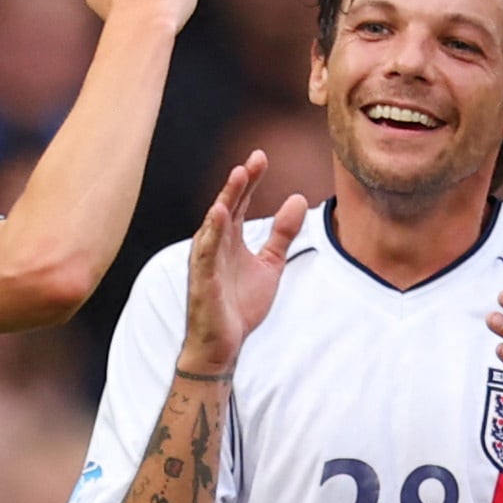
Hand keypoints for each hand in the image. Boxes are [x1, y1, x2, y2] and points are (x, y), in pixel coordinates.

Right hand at [181, 148, 304, 372]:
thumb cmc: (240, 304)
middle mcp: (216, 244)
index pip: (240, 202)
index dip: (250, 180)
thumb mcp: (270, 265)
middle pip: (228, 205)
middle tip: (254, 160)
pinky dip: (213, 232)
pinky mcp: (203, 279)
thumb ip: (282, 234)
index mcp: (231, 239)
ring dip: (226, 199)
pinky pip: (208, 252)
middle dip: (240, 182)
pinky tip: (220, 214)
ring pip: (215, 224)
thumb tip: (298, 199)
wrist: (223, 345)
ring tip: (238, 176)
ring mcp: (207, 260)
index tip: (261, 157)